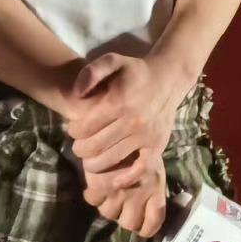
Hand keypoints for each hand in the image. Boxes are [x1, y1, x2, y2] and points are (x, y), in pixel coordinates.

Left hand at [66, 51, 192, 175]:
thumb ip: (90, 73)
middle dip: (80, 150)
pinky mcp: (157, 147)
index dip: (73, 131)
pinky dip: (124, 179)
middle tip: (78, 148)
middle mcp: (132, 121)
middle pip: (95, 146)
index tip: (72, 130)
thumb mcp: (111, 61)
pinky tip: (113, 180)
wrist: (168, 79)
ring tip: (89, 161)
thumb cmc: (135, 71)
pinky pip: (139, 169)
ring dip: (94, 165)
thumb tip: (76, 95)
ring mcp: (146, 136)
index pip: (85, 127)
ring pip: (112, 159)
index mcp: (118, 101)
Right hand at [83, 148, 167, 237]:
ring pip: (109, 213)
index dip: (145, 228)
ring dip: (107, 207)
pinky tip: (93, 188)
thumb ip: (152, 184)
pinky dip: (92, 196)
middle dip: (122, 217)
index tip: (139, 224)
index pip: (152, 223)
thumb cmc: (140, 142)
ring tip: (105, 196)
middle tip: (119, 206)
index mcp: (155, 190)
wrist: (122, 124)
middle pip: (129, 223)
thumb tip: (154, 202)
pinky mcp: (101, 185)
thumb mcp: (153, 162)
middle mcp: (139, 196)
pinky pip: (93, 200)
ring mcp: (120, 192)